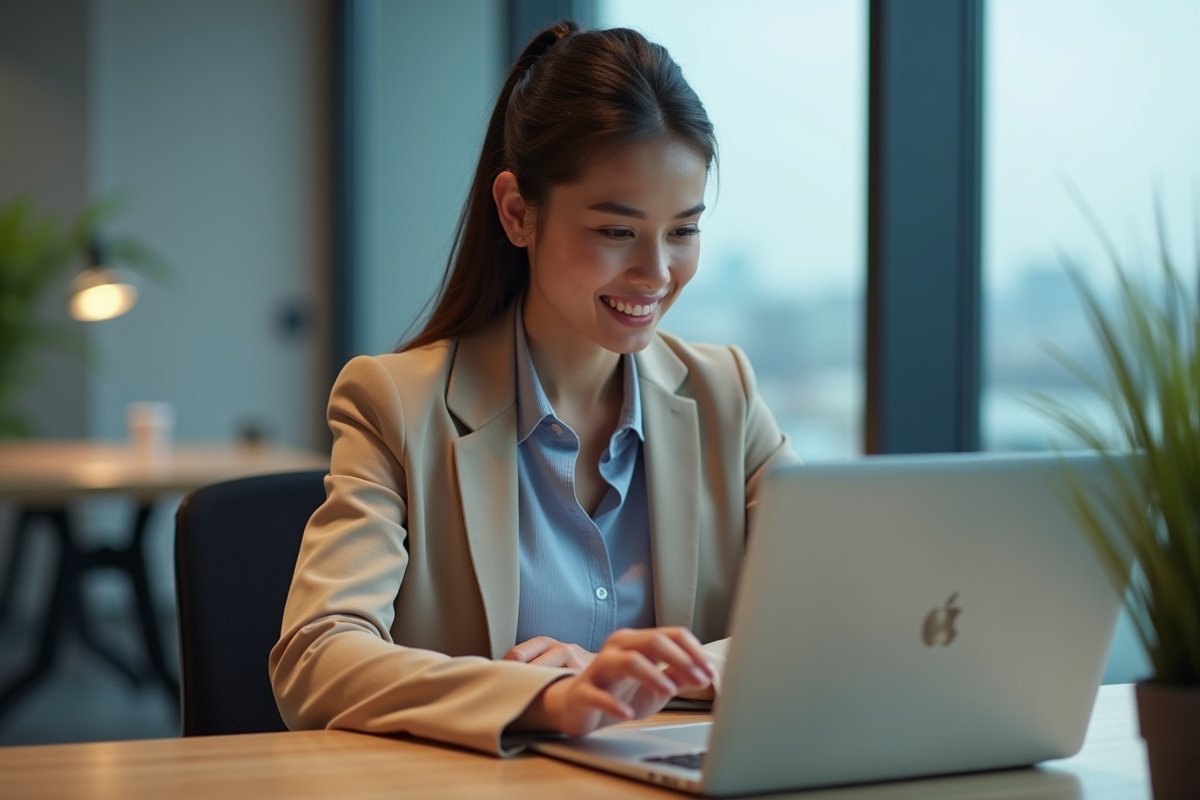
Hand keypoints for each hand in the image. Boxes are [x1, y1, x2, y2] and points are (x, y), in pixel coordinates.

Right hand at [512, 627, 715, 736]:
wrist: (578, 708)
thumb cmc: (618, 692)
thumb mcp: (656, 686)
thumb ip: (678, 677)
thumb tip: (705, 675)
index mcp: (637, 642)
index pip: (672, 635)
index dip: (694, 651)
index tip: (710, 671)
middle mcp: (618, 648)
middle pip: (653, 642)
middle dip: (682, 660)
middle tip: (700, 679)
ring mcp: (599, 668)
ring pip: (628, 661)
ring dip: (653, 674)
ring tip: (669, 689)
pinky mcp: (583, 691)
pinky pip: (599, 694)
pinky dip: (615, 704)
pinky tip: (627, 713)